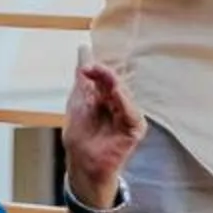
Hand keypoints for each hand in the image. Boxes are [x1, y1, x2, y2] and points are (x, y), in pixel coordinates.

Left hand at [61, 59, 145, 210]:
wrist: (82, 163)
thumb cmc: (81, 135)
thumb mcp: (78, 101)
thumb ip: (83, 77)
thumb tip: (83, 49)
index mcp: (107, 95)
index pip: (105, 76)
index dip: (97, 67)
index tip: (85, 60)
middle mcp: (120, 103)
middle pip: (115, 82)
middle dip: (103, 73)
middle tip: (89, 67)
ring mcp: (128, 115)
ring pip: (123, 94)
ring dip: (112, 83)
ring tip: (100, 74)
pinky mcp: (134, 129)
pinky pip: (131, 113)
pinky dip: (124, 102)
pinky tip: (115, 93)